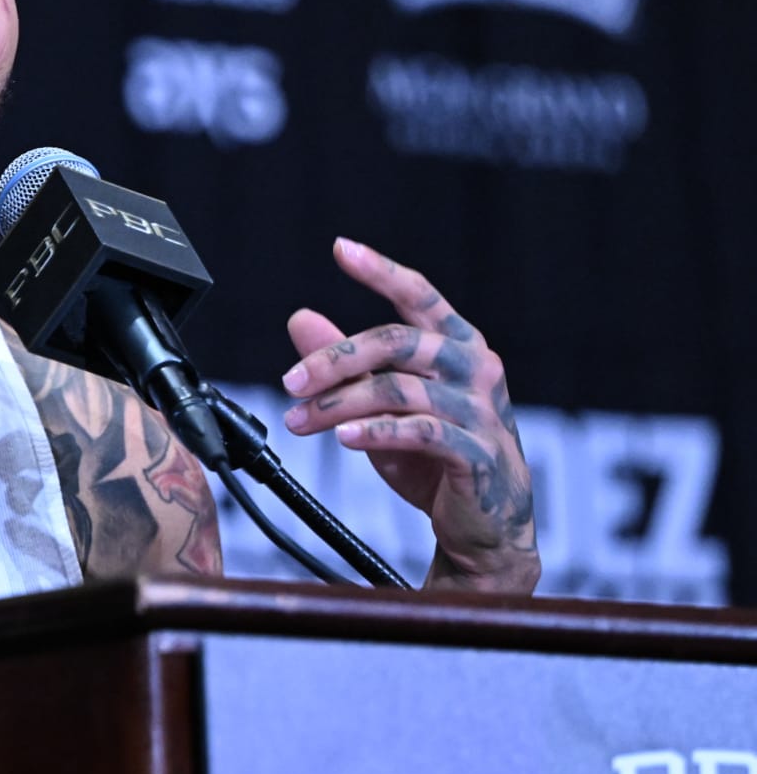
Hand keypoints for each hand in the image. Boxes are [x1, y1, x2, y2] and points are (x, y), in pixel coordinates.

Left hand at [278, 239, 536, 590]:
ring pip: (398, 389)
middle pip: (397, 341)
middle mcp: (476, 369)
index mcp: (459, 346)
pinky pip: (420, 432)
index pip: (420, 295)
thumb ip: (348, 362)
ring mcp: (482, 410)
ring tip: (299, 421)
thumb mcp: (382, 404)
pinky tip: (343, 437)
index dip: (381, 270)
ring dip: (339, 404)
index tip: (341, 248)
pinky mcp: (478, 453)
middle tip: (290, 381)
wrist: (484, 526)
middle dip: (334, 358)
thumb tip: (299, 317)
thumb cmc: (435, 456)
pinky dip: (375, 432)